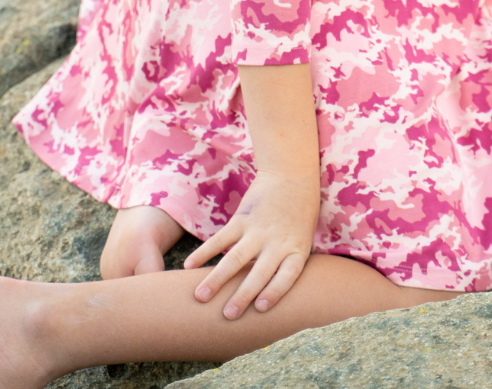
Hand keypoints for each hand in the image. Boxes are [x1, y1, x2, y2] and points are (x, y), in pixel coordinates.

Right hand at [183, 171, 318, 319]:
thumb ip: (287, 262)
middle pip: (259, 273)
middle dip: (242, 295)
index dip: (274, 292)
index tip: (260, 308)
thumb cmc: (300, 213)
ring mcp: (258, 230)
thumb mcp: (302, 239)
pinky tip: (189, 266)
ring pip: (235, 258)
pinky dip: (204, 252)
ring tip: (200, 297)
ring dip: (217, 279)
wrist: (292, 174)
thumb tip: (267, 293)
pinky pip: (221, 238)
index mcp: (296, 249)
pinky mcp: (242, 218)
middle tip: (227, 315)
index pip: (287, 276)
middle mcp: (277, 242)